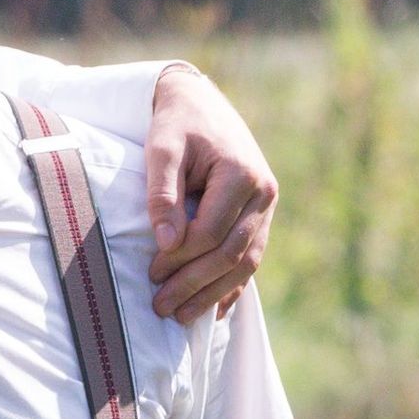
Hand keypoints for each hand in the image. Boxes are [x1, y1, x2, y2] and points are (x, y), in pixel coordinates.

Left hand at [143, 65, 277, 324]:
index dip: (180, 258)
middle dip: (196, 285)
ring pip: (245, 261)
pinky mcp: (262, 214)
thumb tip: (167, 243)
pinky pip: (252, 257)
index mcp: (242, 175)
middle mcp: (264, 193)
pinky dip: (234, 285)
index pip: (210, 231)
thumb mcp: (162, 149)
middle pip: (230, 253)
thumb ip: (162, 193)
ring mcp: (268, 206)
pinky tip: (216, 309)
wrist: (199, 102)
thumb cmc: (176, 124)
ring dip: (214, 292)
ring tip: (182, 316)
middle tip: (162, 308)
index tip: (150, 273)